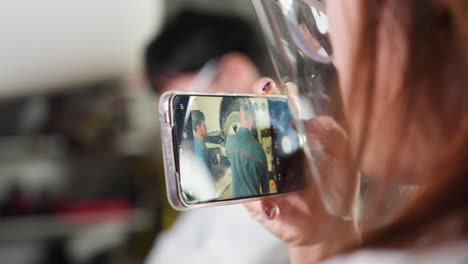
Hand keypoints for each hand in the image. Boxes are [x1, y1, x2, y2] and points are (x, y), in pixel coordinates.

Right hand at [244, 78, 359, 261]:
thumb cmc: (336, 186)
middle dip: (246, 112)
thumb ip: (330, 131)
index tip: (266, 87)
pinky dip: (248, 193)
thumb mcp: (341, 153)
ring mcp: (259, 175)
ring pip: (239, 157)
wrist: (331, 226)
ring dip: (238, 146)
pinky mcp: (255, 200)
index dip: (267, 95)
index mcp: (289, 136)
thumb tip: (308, 121)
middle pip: (250, 127)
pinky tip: (259, 191)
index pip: (273, 109)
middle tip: (251, 105)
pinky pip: (244, 194)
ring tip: (245, 136)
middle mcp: (270, 152)